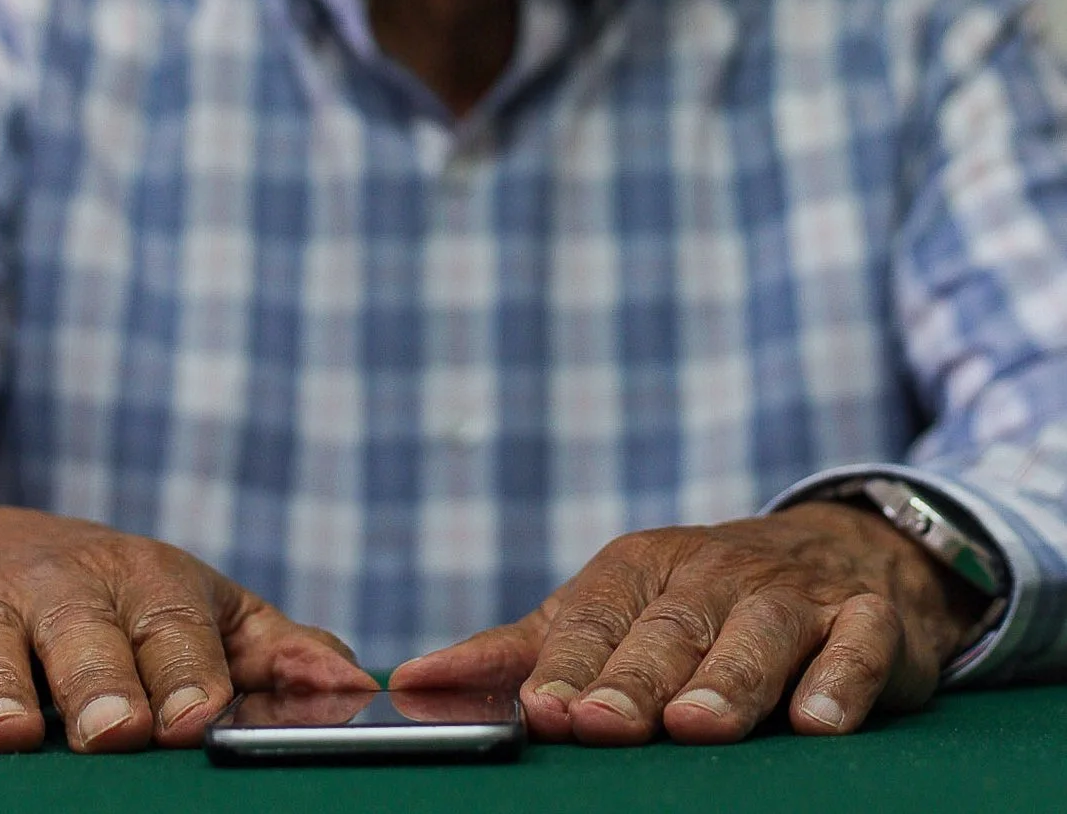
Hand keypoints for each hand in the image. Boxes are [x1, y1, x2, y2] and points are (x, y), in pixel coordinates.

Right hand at [0, 500, 373, 752]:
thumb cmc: (123, 603)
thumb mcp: (201, 609)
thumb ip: (276, 652)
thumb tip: (358, 687)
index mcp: (147, 582)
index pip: (177, 627)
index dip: (190, 674)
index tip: (200, 718)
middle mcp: (65, 592)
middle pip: (85, 639)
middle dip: (100, 685)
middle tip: (114, 732)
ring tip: (6, 736)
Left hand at [391, 502, 982, 743]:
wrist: (838, 550)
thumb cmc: (699, 600)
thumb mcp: (610, 610)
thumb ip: (519, 651)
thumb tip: (408, 680)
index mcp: (641, 569)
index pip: (595, 618)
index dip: (568, 667)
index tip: (539, 711)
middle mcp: (714, 574)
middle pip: (669, 631)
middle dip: (632, 680)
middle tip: (600, 726)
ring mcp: (793, 595)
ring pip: (757, 637)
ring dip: (726, 681)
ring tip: (695, 725)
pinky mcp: (867, 619)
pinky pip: (857, 645)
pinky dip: (841, 680)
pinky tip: (818, 720)